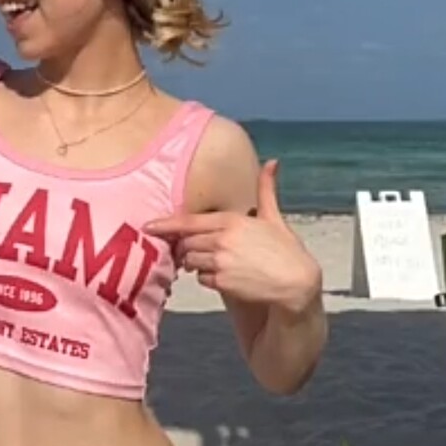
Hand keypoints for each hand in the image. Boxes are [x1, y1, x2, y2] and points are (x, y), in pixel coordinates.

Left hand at [144, 159, 321, 308]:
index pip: (188, 221)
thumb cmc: (285, 249)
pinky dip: (207, 278)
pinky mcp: (223, 282)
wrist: (296, 283)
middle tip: (192, 251)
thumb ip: (266, 190)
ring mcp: (221, 261)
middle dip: (186, 248)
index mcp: (231, 220)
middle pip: (186, 243)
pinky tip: (223, 277)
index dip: (166, 224)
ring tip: (213, 263)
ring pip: (190, 262)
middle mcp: (222, 239)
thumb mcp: (274, 217)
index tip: (148, 226)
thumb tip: (273, 161)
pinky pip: (201, 279)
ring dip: (195, 263)